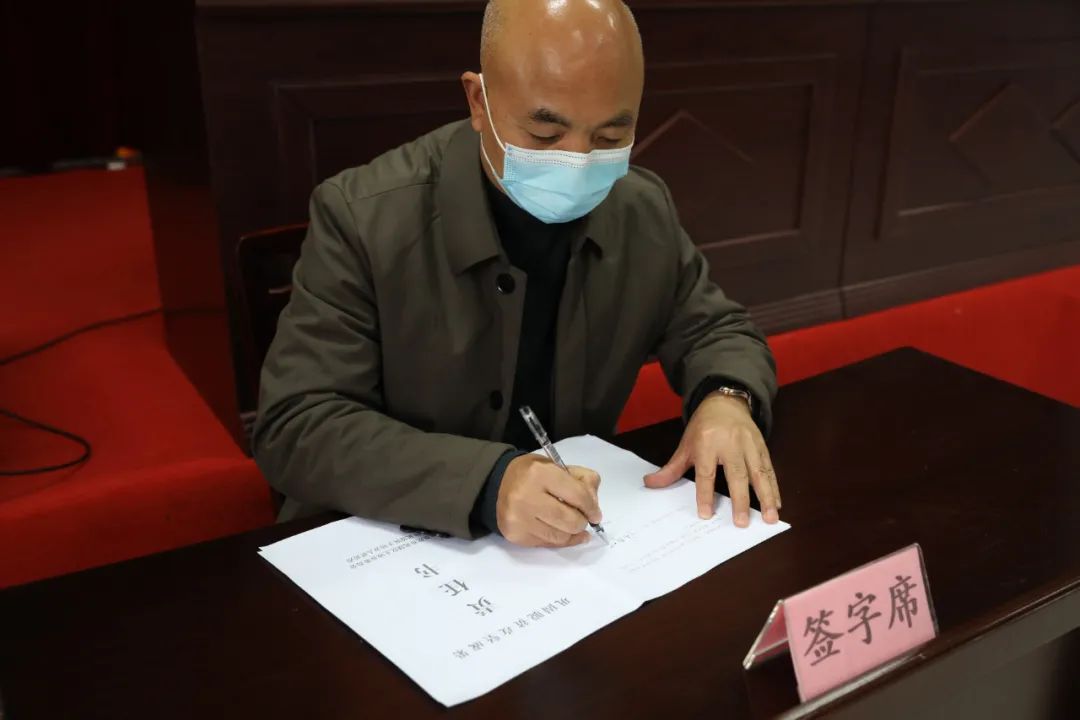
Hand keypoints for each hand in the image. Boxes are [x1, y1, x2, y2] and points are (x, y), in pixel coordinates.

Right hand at [497, 455, 602, 546]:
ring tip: (570, 524)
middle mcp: (527, 496)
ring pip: (561, 537)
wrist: (498, 484)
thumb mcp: (559, 466)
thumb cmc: (533, 474)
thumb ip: (583, 481)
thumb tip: (594, 508)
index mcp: (540, 473)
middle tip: (582, 519)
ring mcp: (519, 518)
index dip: (591, 507)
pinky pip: (547, 544)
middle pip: (571, 521)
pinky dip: (559, 540)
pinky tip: (561, 532)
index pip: (578, 496)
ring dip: (571, 533)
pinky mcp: (516, 535)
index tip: (595, 514)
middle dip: (582, 522)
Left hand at [644, 393, 779, 526]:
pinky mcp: (762, 446)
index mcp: (707, 442)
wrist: (726, 402)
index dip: (705, 494)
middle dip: (740, 500)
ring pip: (759, 473)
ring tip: (770, 518)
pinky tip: (776, 503)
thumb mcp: (686, 444)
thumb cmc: (704, 426)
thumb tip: (649, 483)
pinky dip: (774, 487)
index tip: (706, 514)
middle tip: (742, 522)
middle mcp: (730, 443)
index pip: (706, 472)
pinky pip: (769, 469)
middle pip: (736, 474)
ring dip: (766, 496)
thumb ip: (671, 468)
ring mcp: (749, 445)